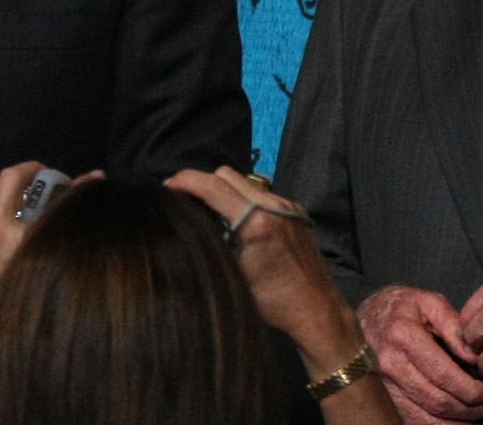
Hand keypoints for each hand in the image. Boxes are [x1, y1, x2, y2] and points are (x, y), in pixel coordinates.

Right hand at [164, 167, 360, 374]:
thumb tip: (190, 227)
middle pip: (227, 175)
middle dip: (202, 182)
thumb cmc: (273, 302)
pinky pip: (262, 194)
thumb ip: (215, 244)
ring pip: (245, 182)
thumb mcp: (233, 275)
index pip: (214, 186)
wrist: (316, 308)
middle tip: (184, 199)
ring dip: (224, 190)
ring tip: (207, 210)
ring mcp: (288, 206)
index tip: (167, 186)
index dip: (186, 181)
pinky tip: (236, 221)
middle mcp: (275, 206)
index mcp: (257, 221)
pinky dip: (243, 200)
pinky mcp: (296, 211)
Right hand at [358, 285, 482, 421]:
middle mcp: (389, 364)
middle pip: (436, 400)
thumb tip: (475, 357)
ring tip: (477, 416)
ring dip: (455, 423)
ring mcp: (382, 385)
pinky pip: (410, 421)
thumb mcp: (430, 302)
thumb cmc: (402, 308)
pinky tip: (455, 422)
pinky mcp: (382, 397)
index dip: (472, 390)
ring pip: (423, 418)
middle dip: (470, 409)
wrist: (365, 316)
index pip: (444, 374)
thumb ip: (455, 326)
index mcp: (403, 336)